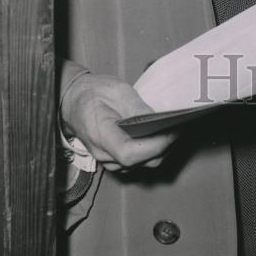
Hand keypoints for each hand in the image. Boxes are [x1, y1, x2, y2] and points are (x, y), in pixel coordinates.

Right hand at [60, 71, 176, 172]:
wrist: (73, 102)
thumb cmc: (94, 94)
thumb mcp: (117, 91)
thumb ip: (137, 108)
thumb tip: (159, 121)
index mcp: (101, 136)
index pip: (129, 153)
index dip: (155, 145)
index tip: (173, 131)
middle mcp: (105, 155)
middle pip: (142, 161)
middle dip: (165, 145)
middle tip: (182, 124)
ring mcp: (110, 161)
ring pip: (144, 164)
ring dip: (162, 149)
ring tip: (175, 127)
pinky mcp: (117, 160)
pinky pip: (140, 161)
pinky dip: (154, 149)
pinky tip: (163, 133)